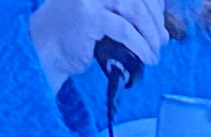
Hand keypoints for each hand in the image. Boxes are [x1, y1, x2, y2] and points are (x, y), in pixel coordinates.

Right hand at [27, 0, 157, 87]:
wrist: (46, 48)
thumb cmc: (76, 34)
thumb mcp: (102, 15)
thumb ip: (124, 13)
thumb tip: (163, 28)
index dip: (154, 2)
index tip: (161, 20)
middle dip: (156, 21)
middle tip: (162, 41)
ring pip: (134, 11)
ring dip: (151, 34)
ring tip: (155, 53)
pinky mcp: (88, 17)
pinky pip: (124, 30)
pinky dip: (141, 45)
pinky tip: (146, 57)